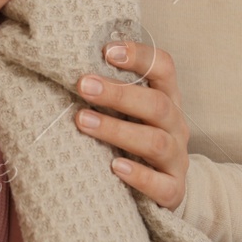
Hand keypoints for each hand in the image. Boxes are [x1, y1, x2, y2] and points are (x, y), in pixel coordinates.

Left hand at [73, 41, 189, 210]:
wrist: (165, 187)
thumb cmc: (136, 137)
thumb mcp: (130, 111)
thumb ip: (110, 88)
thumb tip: (64, 62)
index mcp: (168, 98)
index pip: (163, 68)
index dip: (139, 56)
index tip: (106, 50)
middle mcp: (176, 126)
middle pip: (157, 104)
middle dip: (119, 94)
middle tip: (83, 85)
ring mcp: (177, 159)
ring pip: (156, 142)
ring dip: (117, 130)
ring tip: (83, 121)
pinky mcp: (174, 191)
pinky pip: (161, 186)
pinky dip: (139, 175)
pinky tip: (114, 167)